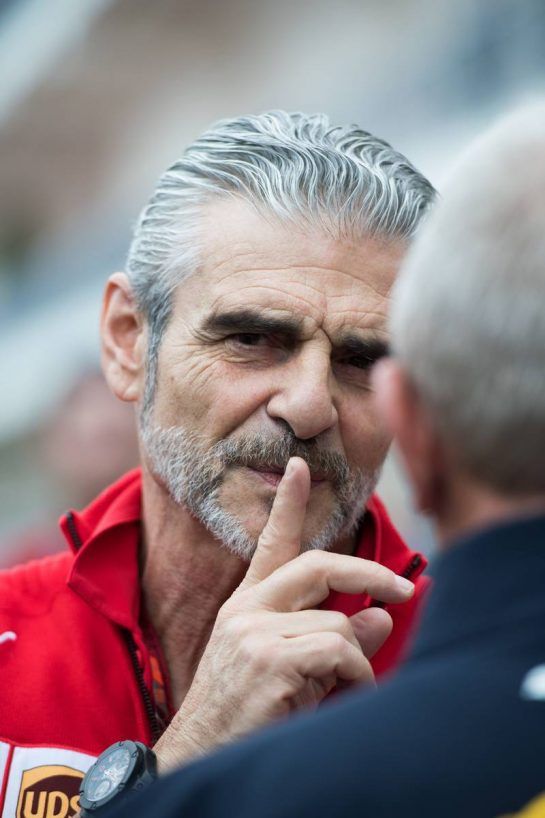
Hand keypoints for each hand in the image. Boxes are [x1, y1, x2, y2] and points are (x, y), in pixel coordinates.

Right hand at [154, 457, 413, 771]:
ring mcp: (254, 631)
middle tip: (403, 590)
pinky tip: (342, 693)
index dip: (288, 504)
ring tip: (339, 687)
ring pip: (338, 621)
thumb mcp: (295, 666)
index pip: (271, 543)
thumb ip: (332, 635)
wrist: (202, 753)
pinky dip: (357, 675)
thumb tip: (380, 614)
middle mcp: (248, 607)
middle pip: (318, 565)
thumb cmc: (250, 709)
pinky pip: (340, 650)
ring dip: (356, 659)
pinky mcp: (269, 659)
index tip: (299, 466)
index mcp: (249, 602)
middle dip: (367, 572)